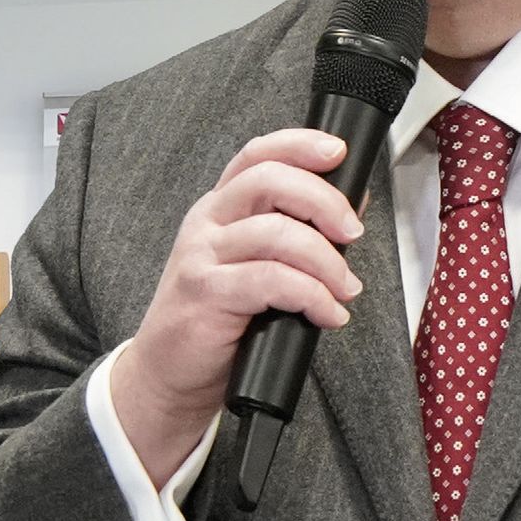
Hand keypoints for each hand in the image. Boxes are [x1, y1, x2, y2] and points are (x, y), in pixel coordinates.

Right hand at [112, 127, 368, 480]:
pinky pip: (271, 281)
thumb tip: (352, 207)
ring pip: (276, 233)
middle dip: (324, 201)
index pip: (256, 156)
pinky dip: (312, 296)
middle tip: (353, 233)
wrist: (168, 375)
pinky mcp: (205, 294)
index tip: (339, 152)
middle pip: (269, 181)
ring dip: (326, 262)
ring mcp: (201, 257)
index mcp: (220, 209)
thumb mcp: (255, 267)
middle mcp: (208, 223)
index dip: (299, 145)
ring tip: (345, 290)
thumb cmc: (218, 321)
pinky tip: (327, 314)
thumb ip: (295, 235)